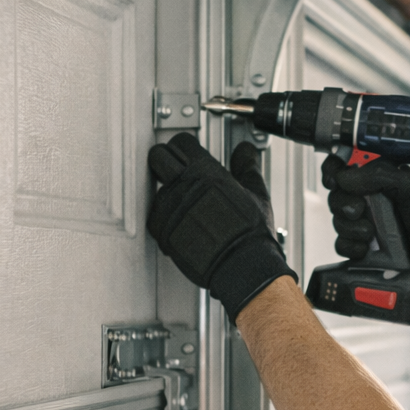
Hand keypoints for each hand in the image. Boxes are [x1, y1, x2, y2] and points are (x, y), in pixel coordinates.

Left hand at [148, 133, 294, 319]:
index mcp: (205, 171)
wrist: (241, 267)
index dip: (184, 148)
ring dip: (167, 193)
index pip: (180, 142)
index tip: (189, 155)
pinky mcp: (162, 231)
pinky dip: (164, 219)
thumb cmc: (251, 233)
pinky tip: (183, 224)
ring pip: (156, 188)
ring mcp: (169, 208)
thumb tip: (246, 151)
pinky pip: (154, 216)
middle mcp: (183, 185)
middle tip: (176, 172)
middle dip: (165, 161)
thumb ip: (247, 167)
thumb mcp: (255, 193)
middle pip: (157, 157)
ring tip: (187, 207)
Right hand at [322, 154, 409, 302]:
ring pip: (337, 220)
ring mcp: (364, 222)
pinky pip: (341, 244)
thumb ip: (379, 175)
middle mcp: (369, 197)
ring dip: (350, 227)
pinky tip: (366, 247)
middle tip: (360, 210)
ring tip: (371, 233)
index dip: (334, 169)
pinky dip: (350, 246)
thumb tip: (345, 177)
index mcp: (379, 177)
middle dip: (344, 203)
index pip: (345, 165)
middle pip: (336, 194)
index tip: (334, 179)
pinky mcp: (362, 245)